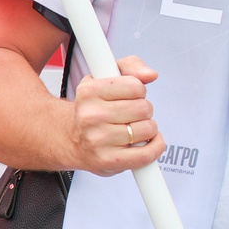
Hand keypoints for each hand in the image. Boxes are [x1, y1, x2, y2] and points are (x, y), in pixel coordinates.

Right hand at [70, 56, 163, 175]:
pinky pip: (147, 154)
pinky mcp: (108, 162)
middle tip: (130, 114)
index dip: (138, 90)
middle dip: (143, 110)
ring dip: (147, 128)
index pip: (136, 86)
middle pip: (143, 108)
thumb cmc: (95, 108)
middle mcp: (90, 116)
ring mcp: (99, 141)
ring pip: (148, 129)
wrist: (73, 141)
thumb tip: (151, 74)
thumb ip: (131, 66)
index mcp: (89, 92)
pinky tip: (147, 142)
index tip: (128, 96)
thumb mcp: (105, 77)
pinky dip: (155, 147)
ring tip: (132, 128)